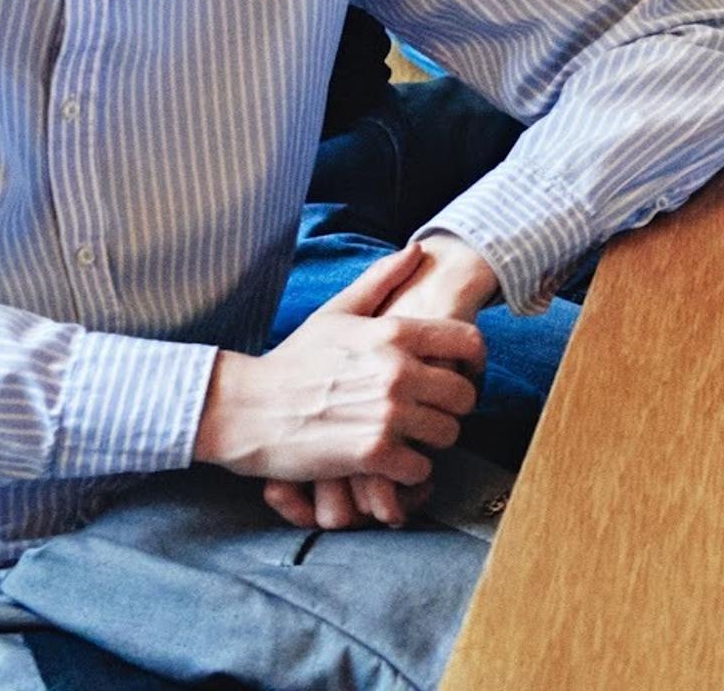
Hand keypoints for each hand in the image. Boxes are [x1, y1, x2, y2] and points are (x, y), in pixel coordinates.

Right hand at [198, 243, 483, 520]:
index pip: (468, 342)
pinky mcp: (372, 454)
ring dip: (433, 441)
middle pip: (464, 395)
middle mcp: (397, 371)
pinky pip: (420, 469)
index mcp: (393, 333)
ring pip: (447, 434)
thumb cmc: (292, 360)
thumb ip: (381, 279)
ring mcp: (387, 414)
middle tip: (435, 413)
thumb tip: (416, 250)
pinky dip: (410, 473)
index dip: (475, 361)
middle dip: (453, 407)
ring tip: (414, 439)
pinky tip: (394, 465)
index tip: (466, 374)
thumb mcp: (336, 312)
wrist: (247, 409)